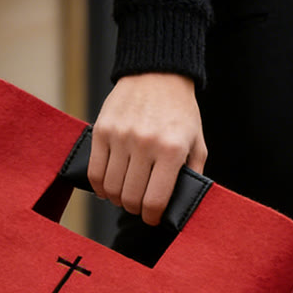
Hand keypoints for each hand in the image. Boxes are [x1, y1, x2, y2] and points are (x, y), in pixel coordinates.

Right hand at [88, 73, 207, 225]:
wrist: (157, 74)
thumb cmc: (180, 113)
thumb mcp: (197, 143)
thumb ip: (193, 175)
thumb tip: (180, 206)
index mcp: (172, 150)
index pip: (155, 201)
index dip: (151, 217)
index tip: (152, 218)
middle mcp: (145, 144)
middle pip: (130, 198)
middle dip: (135, 209)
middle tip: (139, 205)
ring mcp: (121, 137)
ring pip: (111, 188)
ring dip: (117, 199)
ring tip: (124, 195)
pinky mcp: (102, 130)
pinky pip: (94, 172)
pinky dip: (100, 187)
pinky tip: (108, 187)